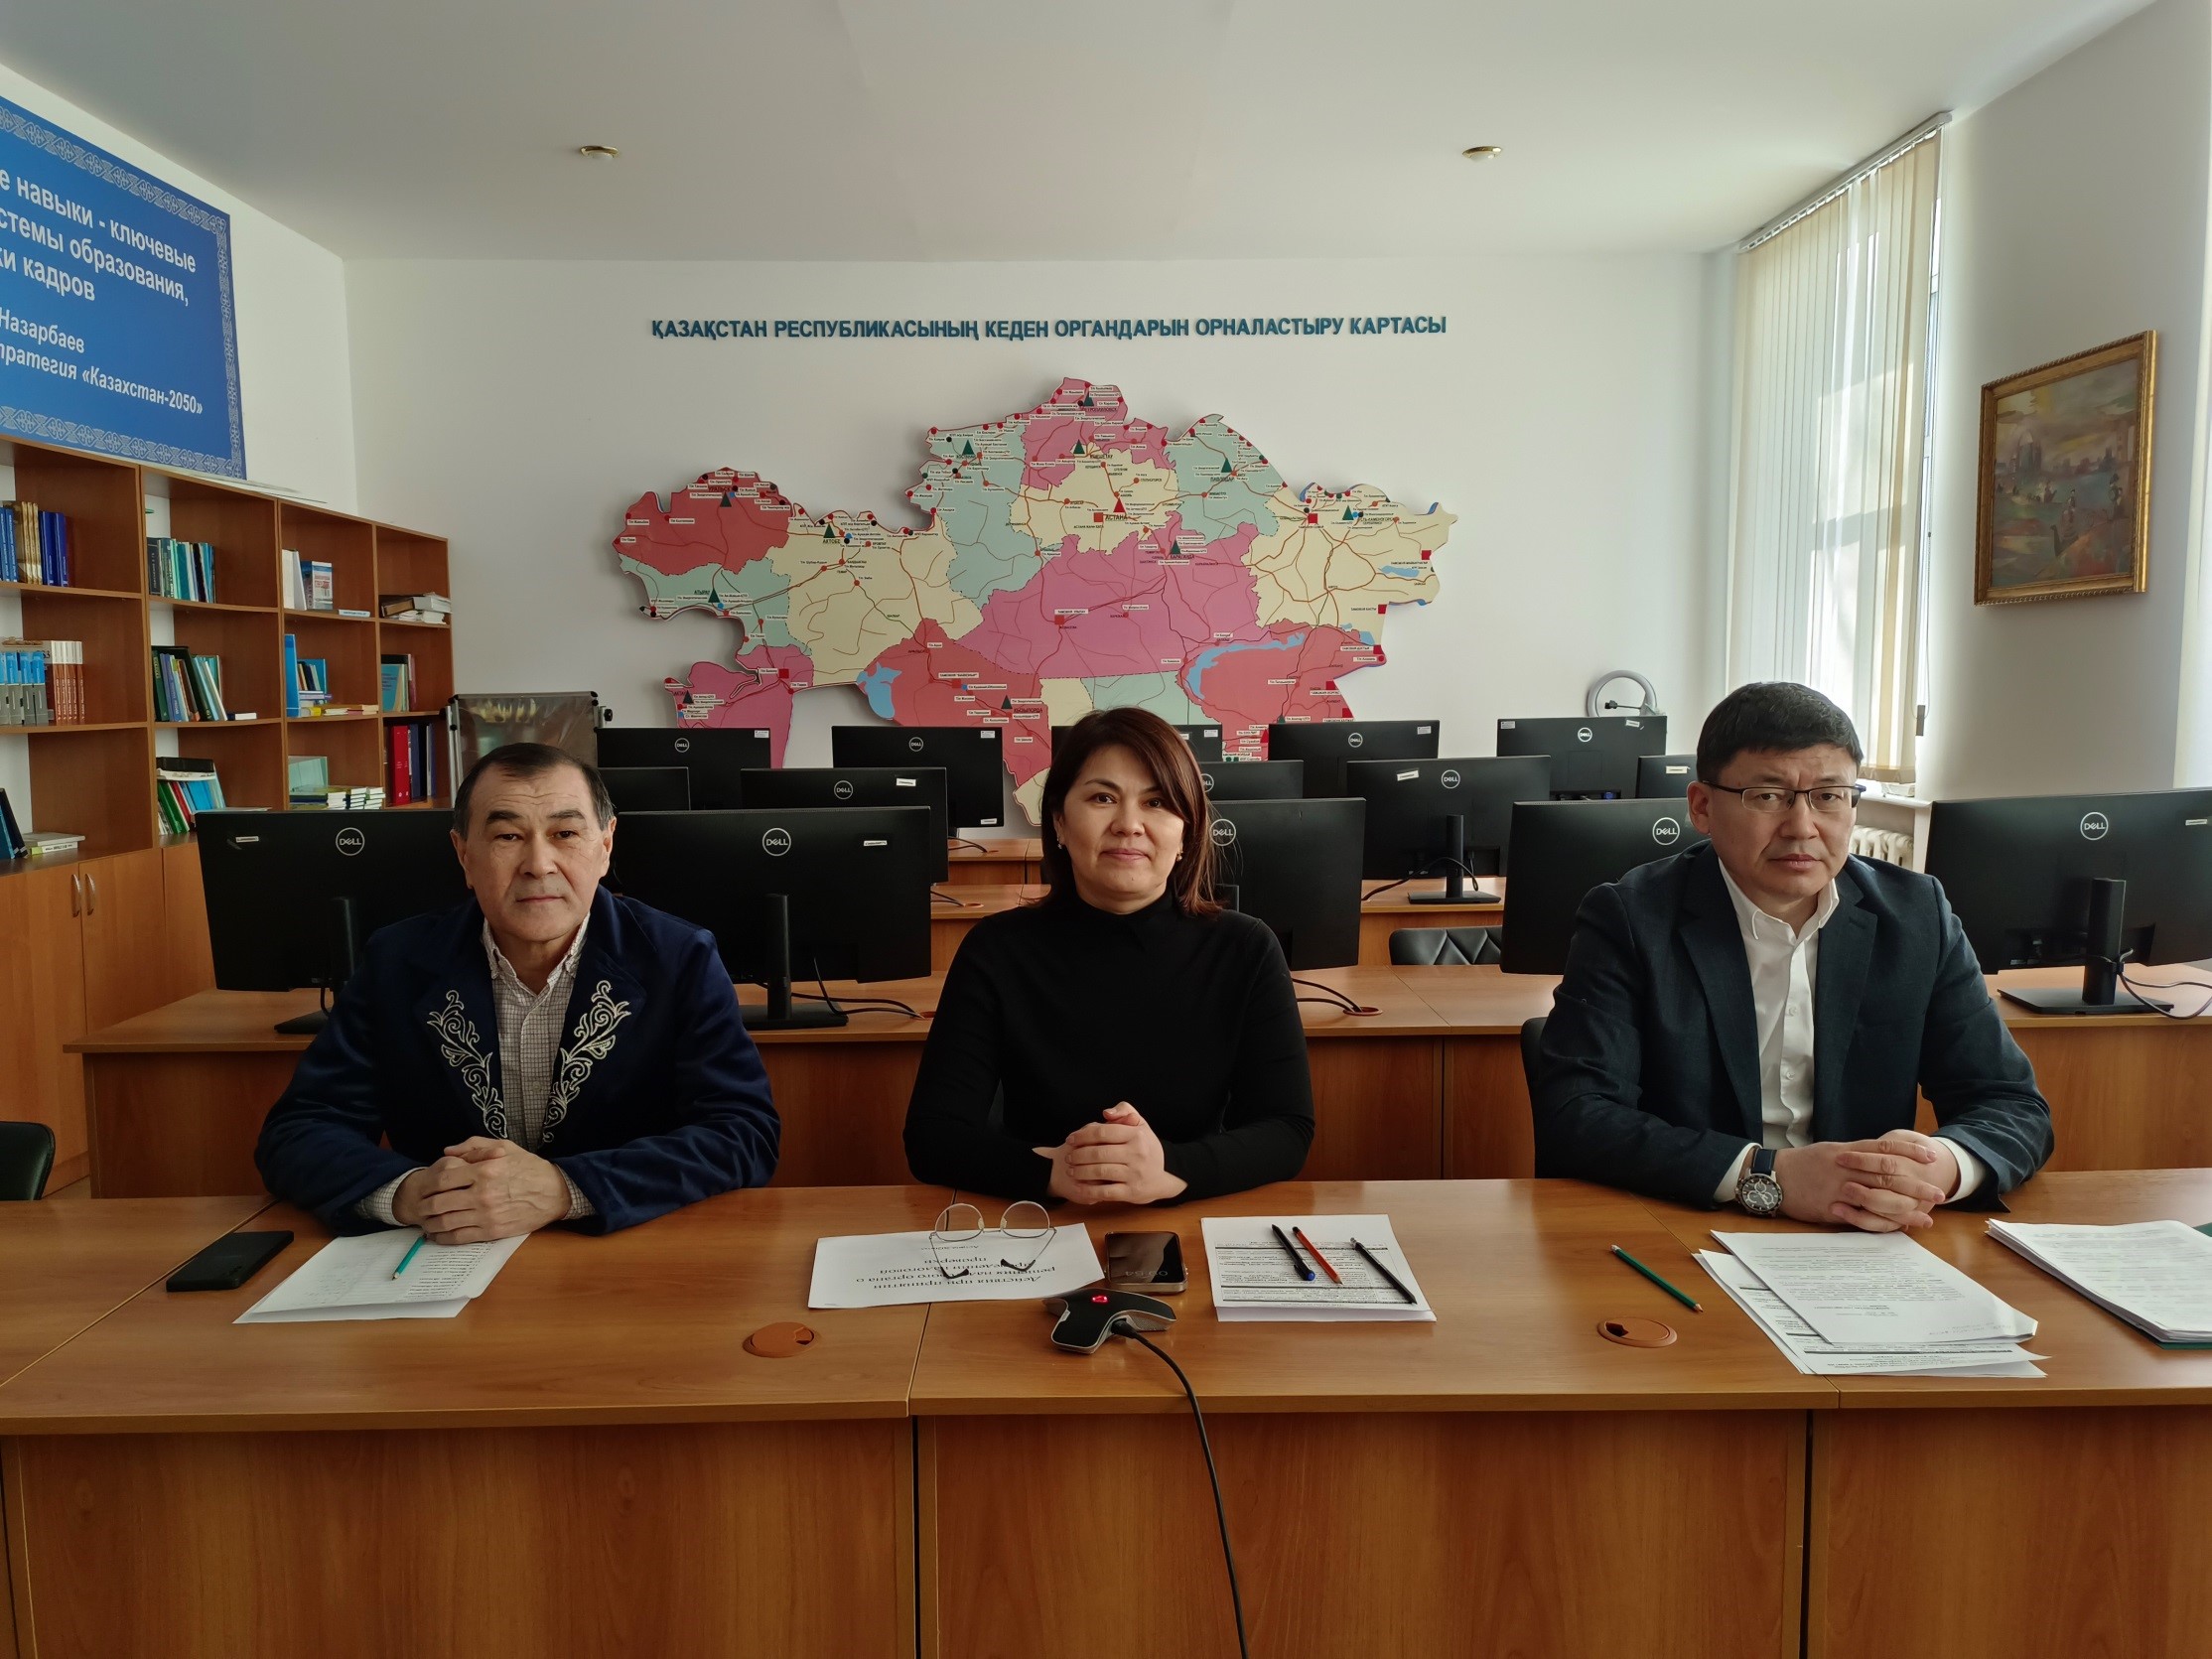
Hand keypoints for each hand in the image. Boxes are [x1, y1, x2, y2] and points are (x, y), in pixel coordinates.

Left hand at [391, 1136, 571, 1242]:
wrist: (554, 1192)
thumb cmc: (529, 1168)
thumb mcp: (505, 1147)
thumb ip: (474, 1146)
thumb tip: (447, 1151)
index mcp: (484, 1171)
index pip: (443, 1178)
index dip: (428, 1183)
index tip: (424, 1187)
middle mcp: (482, 1194)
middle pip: (439, 1203)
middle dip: (424, 1206)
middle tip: (420, 1206)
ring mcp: (486, 1215)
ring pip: (446, 1223)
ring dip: (430, 1224)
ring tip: (426, 1222)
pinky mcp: (491, 1231)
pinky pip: (459, 1237)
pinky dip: (443, 1238)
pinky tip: (437, 1236)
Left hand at [1032, 1103, 1187, 1205]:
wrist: (1165, 1177)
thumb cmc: (1146, 1148)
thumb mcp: (1141, 1125)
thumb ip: (1124, 1111)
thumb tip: (1106, 1113)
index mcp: (1136, 1135)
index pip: (1103, 1132)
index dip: (1082, 1135)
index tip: (1070, 1139)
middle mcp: (1136, 1154)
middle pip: (1098, 1153)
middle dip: (1078, 1155)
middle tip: (1068, 1157)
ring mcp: (1134, 1174)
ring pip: (1100, 1172)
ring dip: (1081, 1171)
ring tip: (1071, 1170)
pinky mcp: (1132, 1192)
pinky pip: (1106, 1192)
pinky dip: (1090, 1190)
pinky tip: (1079, 1188)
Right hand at [1773, 1135, 1951, 1232]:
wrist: (1773, 1175)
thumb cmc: (1801, 1164)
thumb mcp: (1829, 1152)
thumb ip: (1854, 1156)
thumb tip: (1877, 1157)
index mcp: (1847, 1151)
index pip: (1884, 1147)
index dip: (1910, 1150)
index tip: (1931, 1156)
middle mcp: (1846, 1168)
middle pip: (1888, 1174)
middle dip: (1916, 1184)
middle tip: (1940, 1193)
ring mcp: (1839, 1188)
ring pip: (1878, 1196)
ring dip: (1906, 1208)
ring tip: (1927, 1216)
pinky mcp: (1832, 1207)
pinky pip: (1861, 1215)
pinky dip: (1881, 1222)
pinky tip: (1896, 1228)